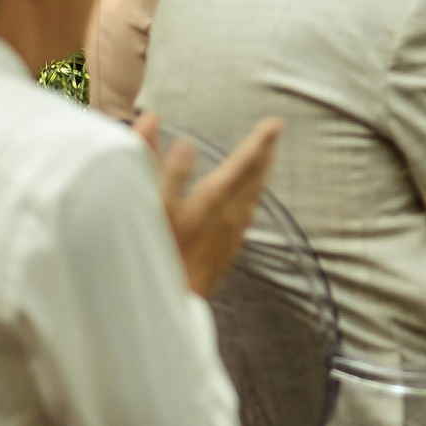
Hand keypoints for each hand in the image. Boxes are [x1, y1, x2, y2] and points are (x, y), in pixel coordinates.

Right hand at [135, 112, 283, 298]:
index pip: (244, 162)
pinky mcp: (228, 251)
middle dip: (264, 155)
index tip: (275, 123)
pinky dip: (250, 199)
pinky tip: (247, 201)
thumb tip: (154, 122)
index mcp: (215, 198)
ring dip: (260, 176)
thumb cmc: (157, 253)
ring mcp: (232, 235)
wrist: (170, 304)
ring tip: (264, 161)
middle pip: (254, 179)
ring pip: (254, 197)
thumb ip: (151, 160)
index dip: (260, 142)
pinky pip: (247, 216)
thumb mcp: (149, 204)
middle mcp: (231, 215)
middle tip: (274, 135)